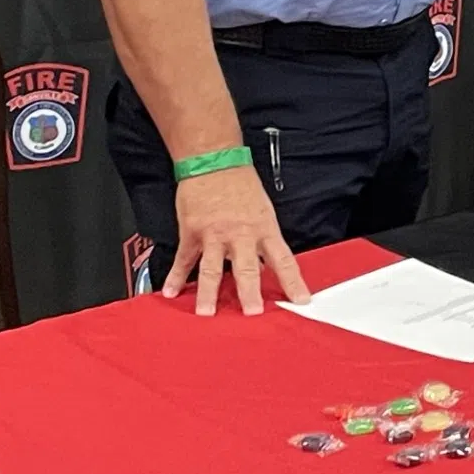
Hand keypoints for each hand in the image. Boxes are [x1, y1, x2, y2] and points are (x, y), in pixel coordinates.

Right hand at [162, 164, 309, 316]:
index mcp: (264, 229)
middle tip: (253, 313)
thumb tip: (265, 269)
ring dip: (210, 293)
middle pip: (248, 269)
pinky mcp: (193, 232)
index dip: (294, 282)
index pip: (284, 260)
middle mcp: (241, 234)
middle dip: (251, 293)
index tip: (302, 300)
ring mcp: (215, 235)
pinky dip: (176, 278)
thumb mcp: (263, 211)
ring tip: (207, 313)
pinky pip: (185, 260)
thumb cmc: (242, 184)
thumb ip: (263, 241)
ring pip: (213, 269)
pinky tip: (171, 292)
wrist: (215, 160)